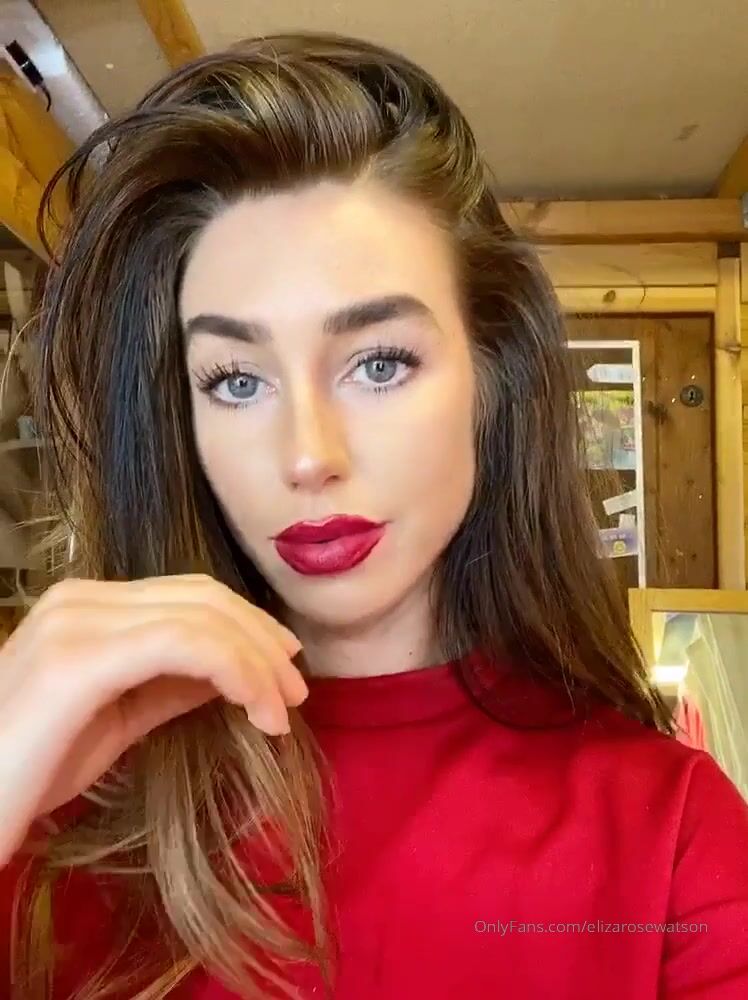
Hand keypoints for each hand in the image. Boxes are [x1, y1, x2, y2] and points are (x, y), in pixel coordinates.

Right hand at [0, 574, 306, 865]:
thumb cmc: (28, 771)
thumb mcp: (118, 719)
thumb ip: (172, 685)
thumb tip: (237, 670)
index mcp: (88, 605)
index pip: (191, 595)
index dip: (248, 625)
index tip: (285, 668)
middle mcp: (82, 599)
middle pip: (204, 597)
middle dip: (262, 641)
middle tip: (297, 692)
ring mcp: (78, 622)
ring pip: (202, 617)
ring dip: (257, 662)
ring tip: (282, 711)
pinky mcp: (80, 659)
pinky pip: (185, 645)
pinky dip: (236, 672)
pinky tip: (257, 710)